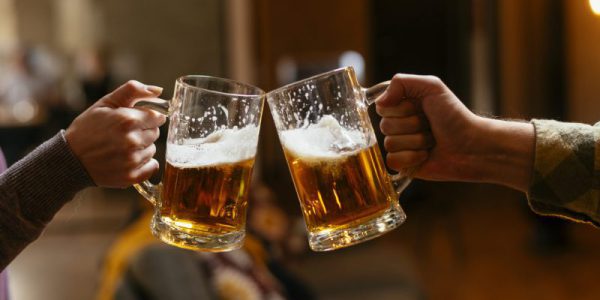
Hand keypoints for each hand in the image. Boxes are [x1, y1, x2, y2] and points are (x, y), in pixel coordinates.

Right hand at [65, 80, 166, 187]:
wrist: (70, 158)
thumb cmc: (88, 128)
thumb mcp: (106, 103)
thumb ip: (133, 90)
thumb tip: (159, 90)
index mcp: (127, 120)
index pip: (157, 117)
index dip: (147, 117)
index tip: (136, 120)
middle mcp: (132, 141)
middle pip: (155, 133)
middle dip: (144, 131)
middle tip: (124, 133)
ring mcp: (131, 160)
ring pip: (152, 150)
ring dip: (142, 147)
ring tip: (121, 147)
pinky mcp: (131, 176)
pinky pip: (152, 166)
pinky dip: (143, 163)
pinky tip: (126, 159)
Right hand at [375, 74, 533, 191]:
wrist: (471, 145)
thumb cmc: (454, 116)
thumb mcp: (431, 86)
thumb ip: (400, 82)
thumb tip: (379, 102)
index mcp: (401, 106)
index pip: (382, 107)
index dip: (402, 109)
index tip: (421, 108)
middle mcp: (398, 125)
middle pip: (385, 126)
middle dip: (413, 126)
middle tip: (430, 126)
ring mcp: (400, 146)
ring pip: (390, 144)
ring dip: (416, 142)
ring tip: (432, 141)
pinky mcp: (403, 165)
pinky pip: (392, 160)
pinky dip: (412, 157)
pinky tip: (426, 155)